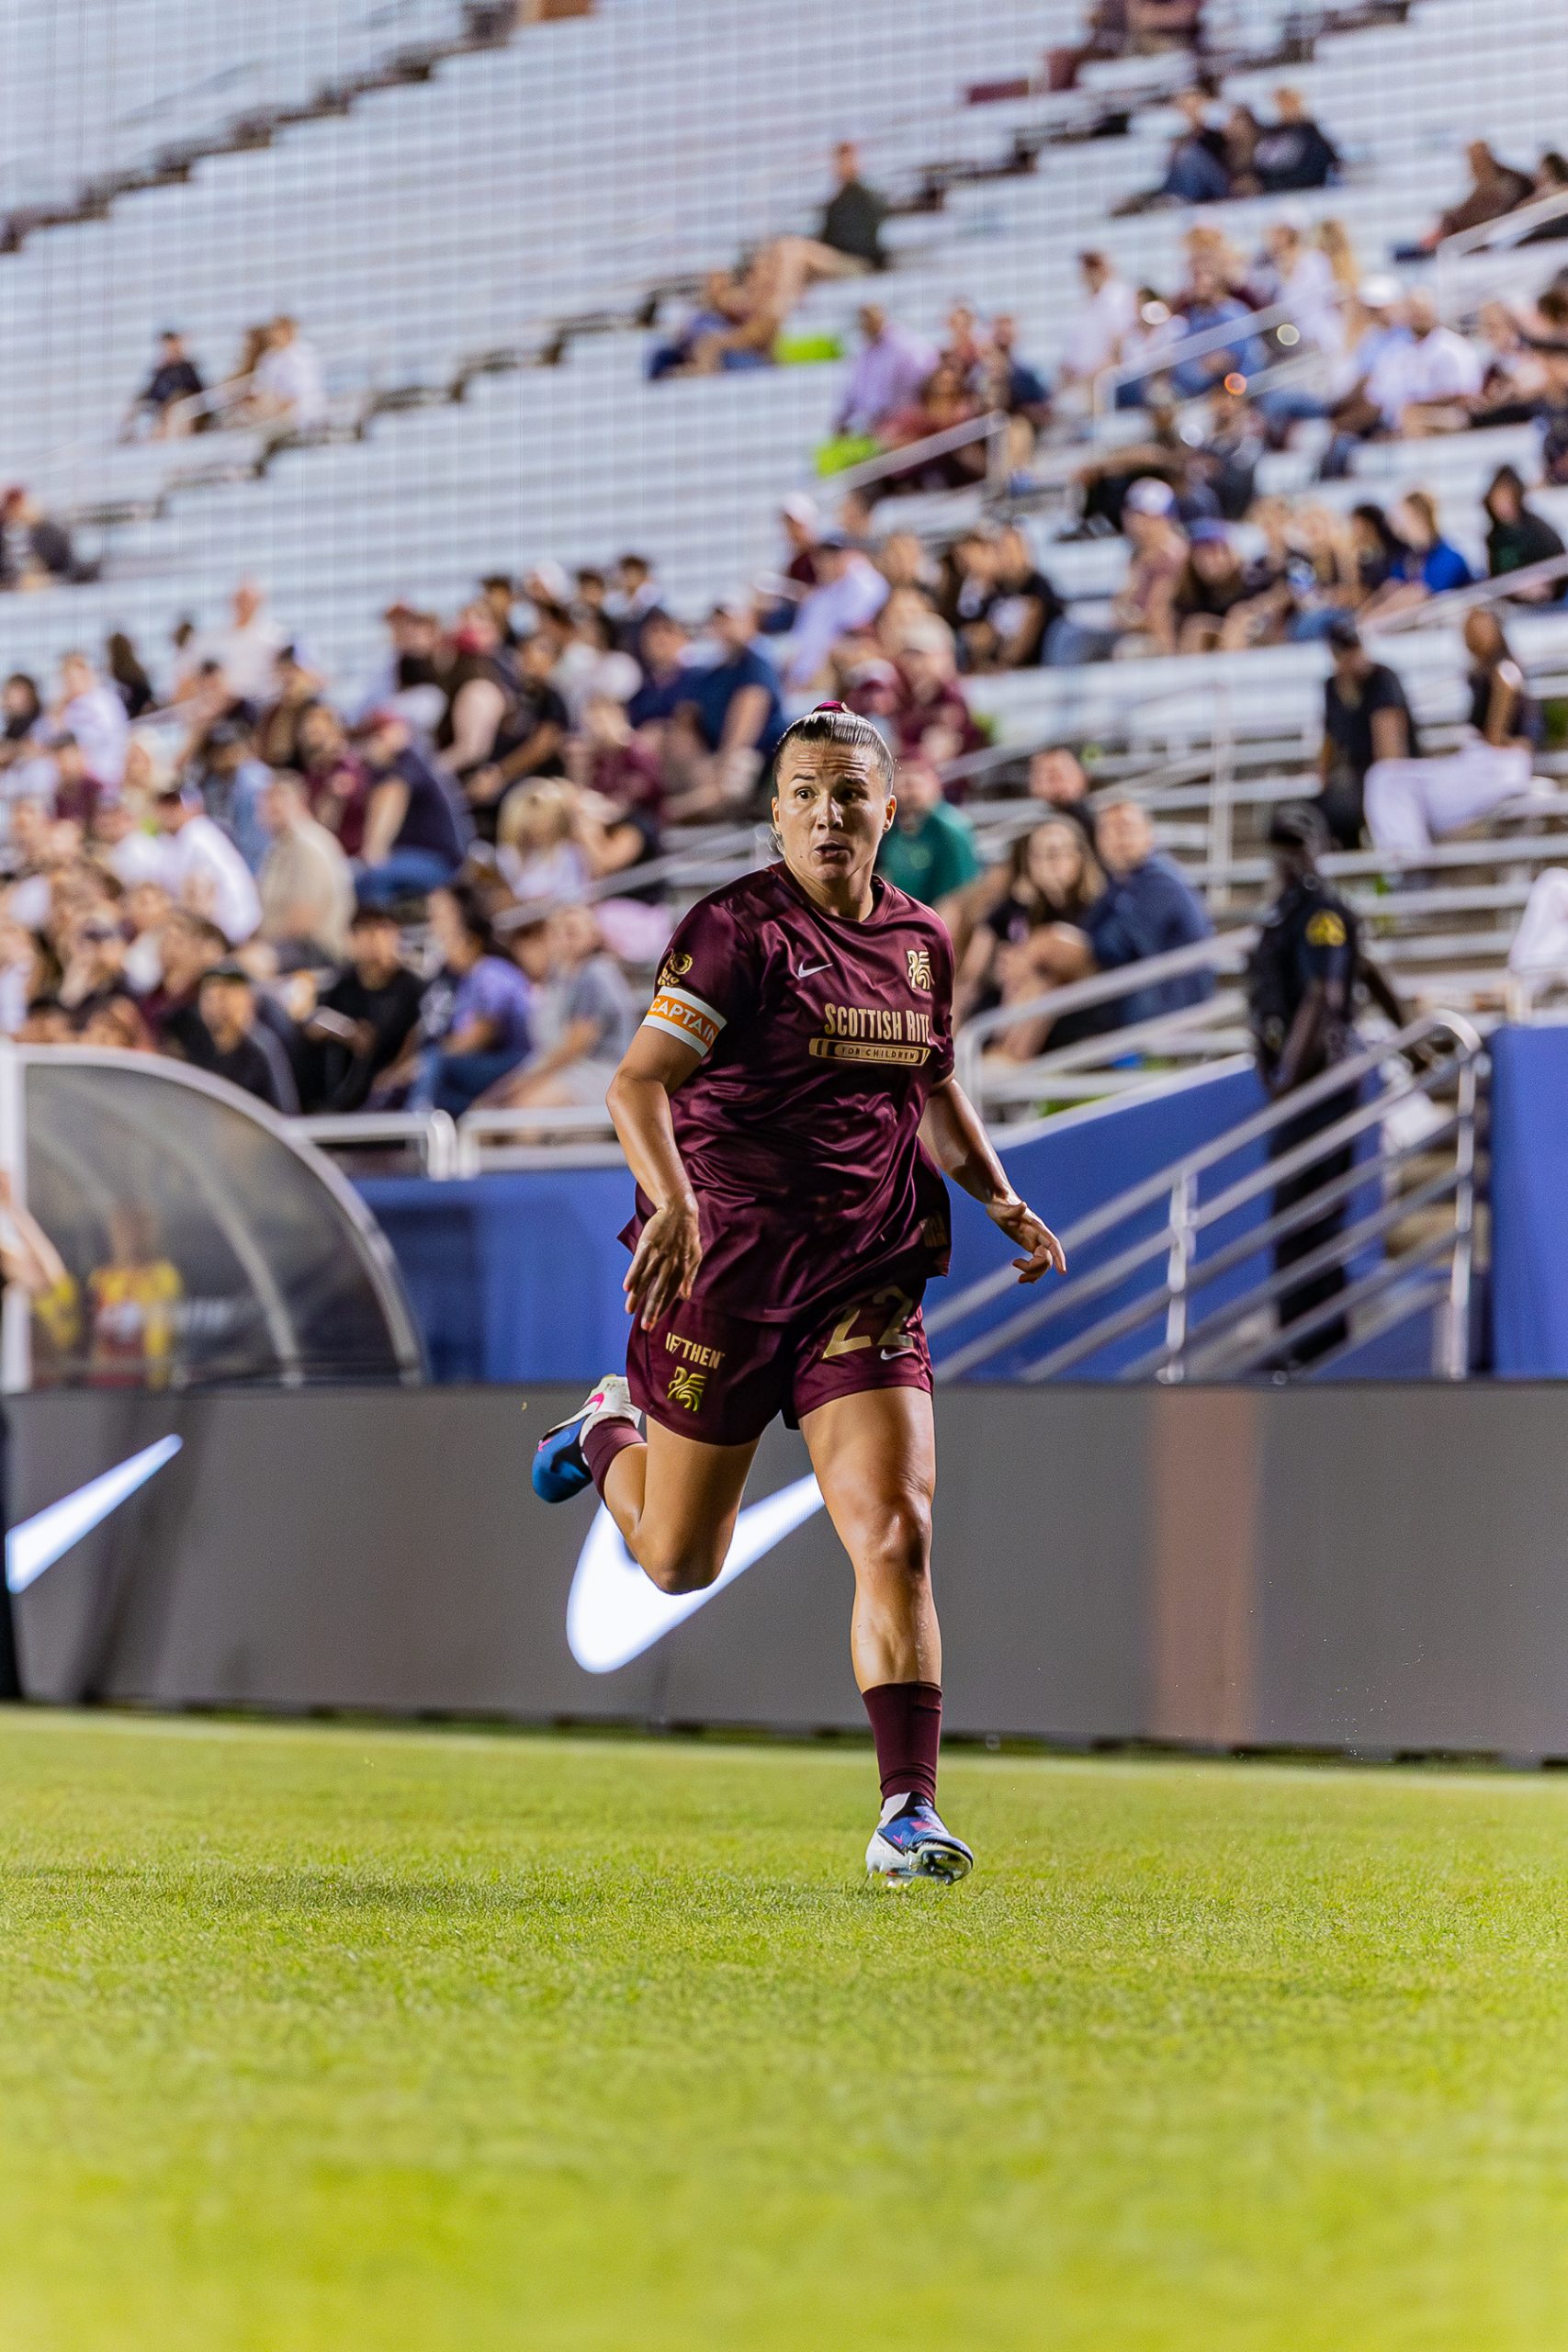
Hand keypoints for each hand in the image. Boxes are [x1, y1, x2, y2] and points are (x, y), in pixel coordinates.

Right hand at [623, 1195, 702, 1329]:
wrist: (679, 1211)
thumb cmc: (688, 1236)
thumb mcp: (695, 1257)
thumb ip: (689, 1278)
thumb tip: (685, 1297)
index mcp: (681, 1270)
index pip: (670, 1295)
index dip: (661, 1310)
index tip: (653, 1324)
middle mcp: (670, 1265)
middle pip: (658, 1291)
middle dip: (651, 1310)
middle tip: (645, 1326)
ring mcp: (658, 1255)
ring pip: (646, 1279)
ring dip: (637, 1296)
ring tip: (629, 1310)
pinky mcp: (647, 1245)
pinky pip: (639, 1262)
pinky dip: (633, 1275)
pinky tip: (627, 1287)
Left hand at [985, 1194, 1066, 1283]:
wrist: (998, 1203)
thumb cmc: (999, 1205)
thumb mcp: (1002, 1210)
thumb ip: (1013, 1210)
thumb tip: (1023, 1205)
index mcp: (1036, 1227)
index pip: (1053, 1243)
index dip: (1059, 1257)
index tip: (1063, 1271)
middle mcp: (1039, 1235)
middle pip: (1047, 1258)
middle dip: (1036, 1270)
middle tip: (1018, 1275)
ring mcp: (1035, 1240)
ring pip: (1043, 1262)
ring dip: (1034, 1274)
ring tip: (1019, 1280)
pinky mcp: (1030, 1244)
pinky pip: (1037, 1261)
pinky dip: (1033, 1271)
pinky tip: (1026, 1278)